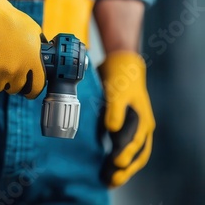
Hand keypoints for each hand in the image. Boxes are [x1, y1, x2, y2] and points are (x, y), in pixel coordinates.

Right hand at [0, 0, 45, 98]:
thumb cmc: (5, 18)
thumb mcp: (32, 29)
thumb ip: (38, 47)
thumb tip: (43, 57)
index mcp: (31, 60)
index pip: (36, 87)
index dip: (32, 89)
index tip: (28, 89)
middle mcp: (15, 70)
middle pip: (14, 88)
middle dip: (11, 80)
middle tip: (4, 66)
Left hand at [98, 51, 155, 186]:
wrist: (121, 67)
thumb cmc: (121, 79)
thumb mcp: (118, 91)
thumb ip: (114, 110)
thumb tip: (111, 128)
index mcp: (143, 121)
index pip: (137, 142)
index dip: (127, 154)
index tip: (116, 163)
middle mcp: (141, 129)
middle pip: (137, 155)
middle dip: (126, 170)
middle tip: (113, 181)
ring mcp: (132, 131)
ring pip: (130, 155)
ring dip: (121, 168)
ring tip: (108, 181)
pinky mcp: (122, 130)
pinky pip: (121, 149)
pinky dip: (114, 159)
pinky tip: (104, 168)